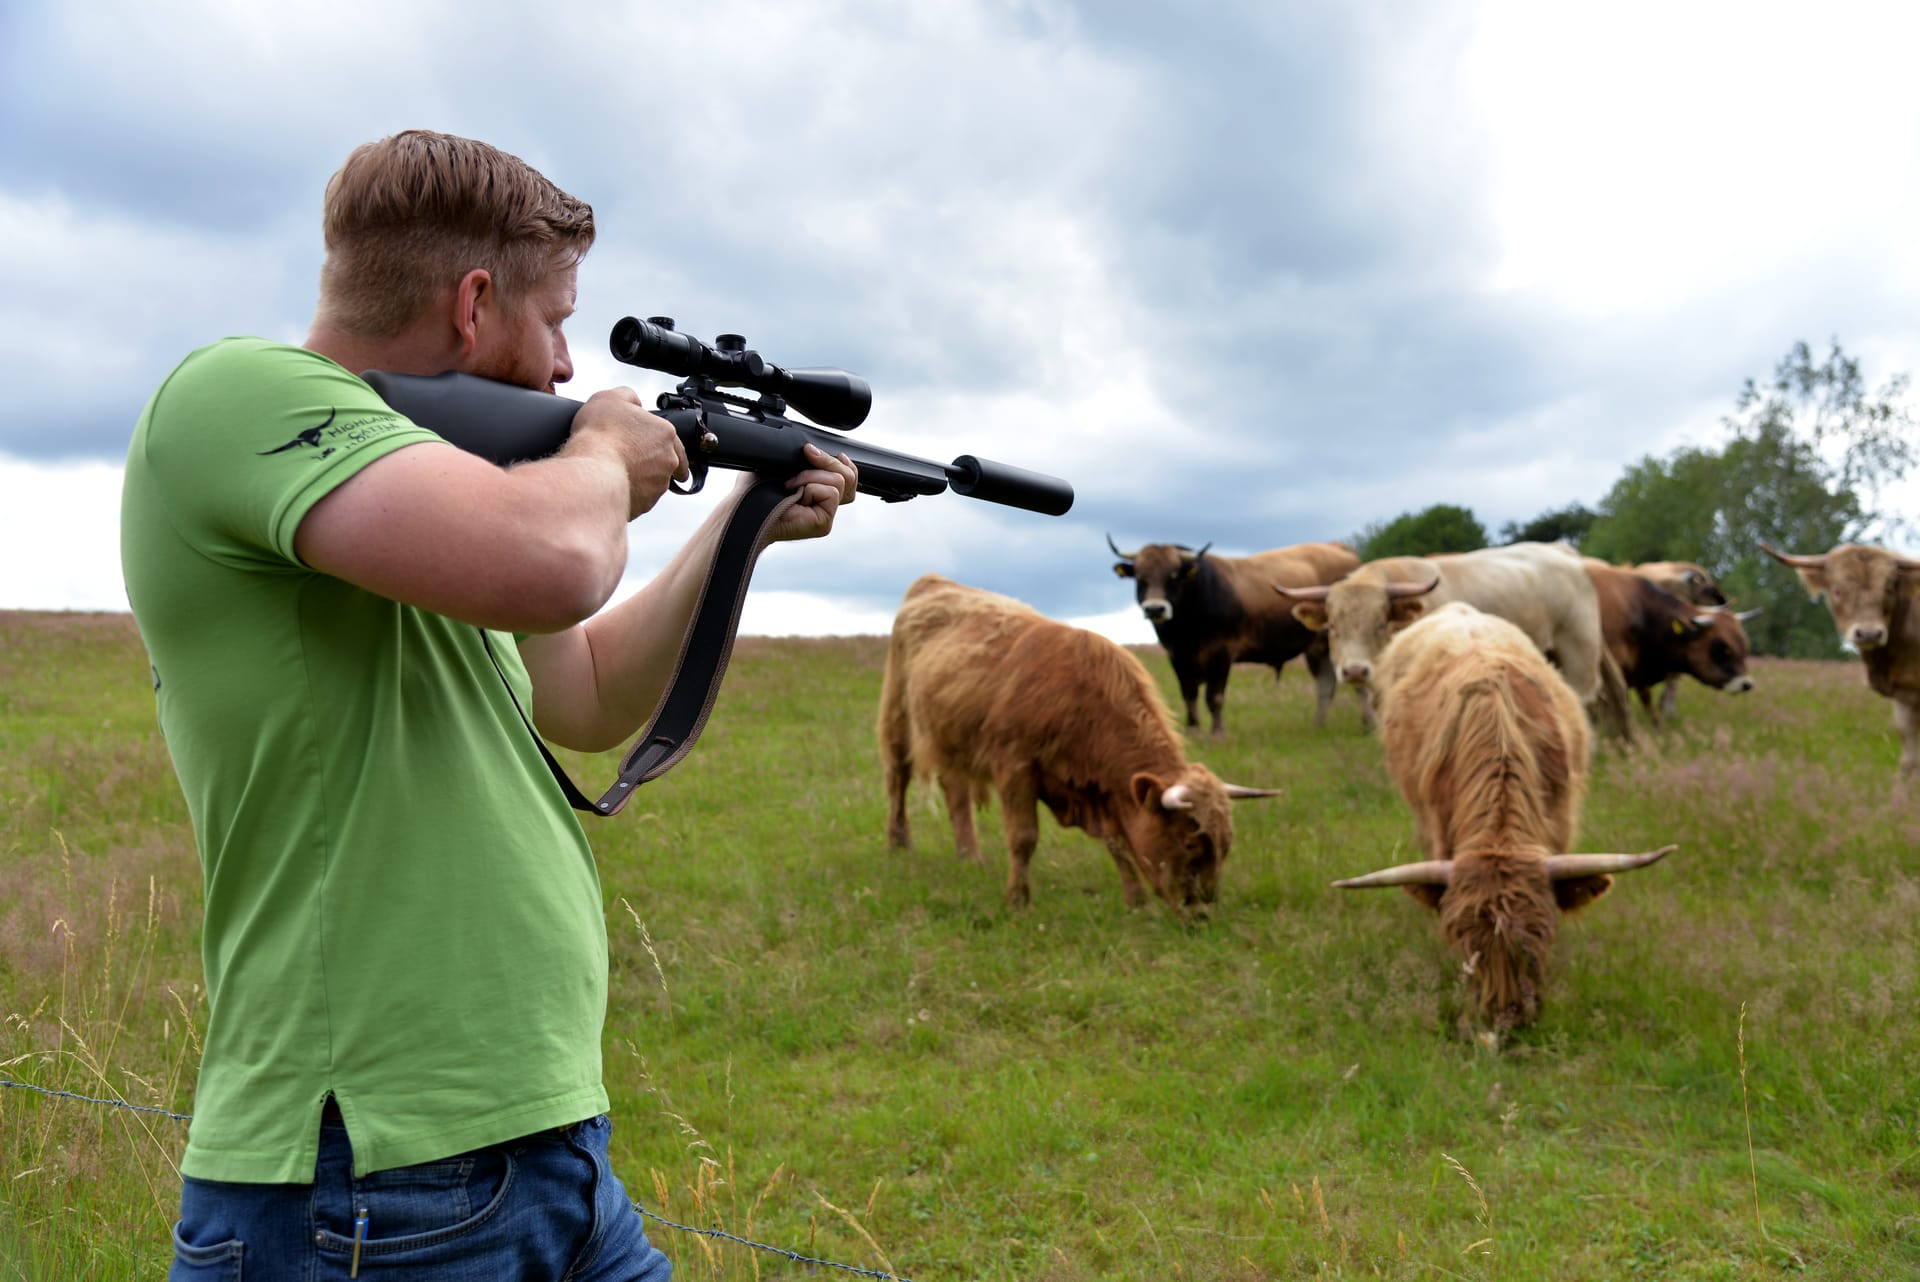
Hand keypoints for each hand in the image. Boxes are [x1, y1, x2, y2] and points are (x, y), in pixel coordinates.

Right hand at [565, 387, 689, 518]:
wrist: (590, 473)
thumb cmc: (599, 435)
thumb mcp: (610, 398)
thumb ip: (628, 397)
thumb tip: (634, 402)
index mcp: (665, 434)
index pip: (671, 437)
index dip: (658, 439)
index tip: (651, 445)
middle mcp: (668, 461)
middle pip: (664, 460)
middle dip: (651, 460)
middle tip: (631, 457)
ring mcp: (658, 485)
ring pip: (654, 481)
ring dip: (641, 477)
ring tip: (616, 471)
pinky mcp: (645, 504)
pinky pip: (640, 498)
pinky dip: (629, 492)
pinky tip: (612, 485)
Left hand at [764, 443, 856, 542]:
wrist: (746, 506)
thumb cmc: (756, 489)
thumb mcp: (784, 464)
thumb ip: (803, 457)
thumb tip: (816, 448)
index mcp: (818, 490)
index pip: (848, 477)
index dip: (846, 464)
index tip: (834, 453)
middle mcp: (824, 503)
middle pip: (848, 476)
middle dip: (828, 460)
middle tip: (808, 453)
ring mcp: (826, 514)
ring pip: (840, 481)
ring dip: (813, 476)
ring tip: (791, 483)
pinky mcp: (824, 523)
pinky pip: (831, 493)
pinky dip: (812, 488)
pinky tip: (796, 495)